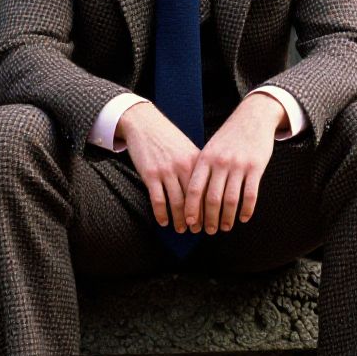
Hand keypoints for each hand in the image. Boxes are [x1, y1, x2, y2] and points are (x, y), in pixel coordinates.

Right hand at [117, 102, 200, 231]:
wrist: (144, 123)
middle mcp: (183, 167)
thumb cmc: (168, 138)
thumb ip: (198, 168)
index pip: (207, 190)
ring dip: (180, 220)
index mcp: (196, 161)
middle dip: (197, 219)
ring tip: (181, 230)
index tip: (212, 221)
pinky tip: (163, 222)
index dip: (210, 209)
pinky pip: (158, 200)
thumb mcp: (188, 149)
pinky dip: (161, 214)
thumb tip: (207, 191)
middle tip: (198, 232)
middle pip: (194, 200)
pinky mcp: (150, 174)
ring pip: (177, 203)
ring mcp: (166, 171)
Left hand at [184, 93, 284, 233]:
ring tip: (225, 227)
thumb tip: (192, 198)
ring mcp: (239, 165)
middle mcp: (220, 163)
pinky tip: (243, 218)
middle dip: (209, 219)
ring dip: (227, 218)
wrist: (252, 117)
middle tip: (209, 231)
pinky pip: (250, 195)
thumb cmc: (229, 137)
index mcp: (205, 159)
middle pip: (212, 199)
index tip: (190, 223)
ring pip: (231, 200)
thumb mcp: (210, 149)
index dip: (191, 209)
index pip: (195, 189)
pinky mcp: (256, 167)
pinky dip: (246, 210)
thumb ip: (202, 170)